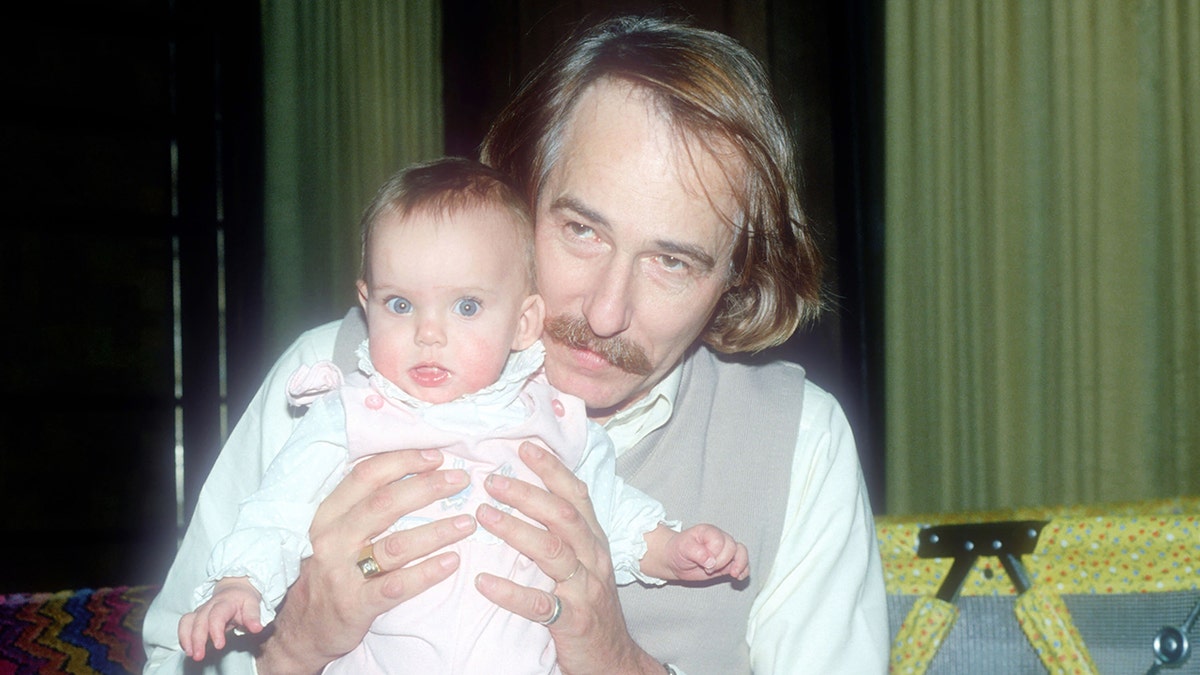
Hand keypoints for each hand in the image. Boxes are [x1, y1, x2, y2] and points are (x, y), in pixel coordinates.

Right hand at [179, 577, 262, 661]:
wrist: (235, 589)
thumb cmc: (244, 599)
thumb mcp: (253, 604)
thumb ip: (253, 616)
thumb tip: (257, 628)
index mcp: (225, 602)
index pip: (217, 615)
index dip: (216, 630)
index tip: (219, 646)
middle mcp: (210, 605)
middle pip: (200, 620)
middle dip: (197, 639)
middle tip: (199, 656)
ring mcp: (201, 610)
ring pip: (188, 621)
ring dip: (186, 638)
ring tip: (190, 653)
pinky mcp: (195, 616)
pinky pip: (184, 624)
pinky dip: (183, 636)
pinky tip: (188, 649)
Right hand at [256, 449, 474, 673]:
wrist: (302, 628)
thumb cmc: (329, 571)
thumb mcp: (334, 532)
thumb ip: (362, 505)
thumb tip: (411, 471)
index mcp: (328, 515)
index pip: (366, 476)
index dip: (403, 462)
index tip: (436, 457)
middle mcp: (332, 540)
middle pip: (384, 504)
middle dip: (427, 487)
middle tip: (460, 481)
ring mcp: (342, 573)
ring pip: (396, 545)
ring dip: (437, 531)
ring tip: (467, 523)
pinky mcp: (356, 604)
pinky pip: (397, 585)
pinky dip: (427, 573)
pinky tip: (452, 562)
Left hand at [473, 442, 663, 674]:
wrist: (612, 659)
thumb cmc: (589, 604)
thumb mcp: (585, 562)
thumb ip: (563, 532)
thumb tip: (526, 496)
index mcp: (594, 541)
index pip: (576, 495)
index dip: (552, 469)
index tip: (524, 447)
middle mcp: (593, 559)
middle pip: (563, 516)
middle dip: (527, 494)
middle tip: (491, 481)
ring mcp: (585, 590)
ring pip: (553, 552)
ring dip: (515, 531)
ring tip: (482, 516)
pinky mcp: (573, 622)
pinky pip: (540, 604)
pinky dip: (510, 592)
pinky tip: (483, 582)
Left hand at [665, 524, 749, 581]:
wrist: (675, 560)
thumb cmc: (678, 550)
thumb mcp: (683, 548)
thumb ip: (696, 552)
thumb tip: (711, 561)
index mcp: (709, 532)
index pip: (720, 541)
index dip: (714, 555)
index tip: (703, 563)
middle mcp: (720, 539)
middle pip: (732, 547)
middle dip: (722, 562)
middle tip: (708, 569)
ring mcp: (725, 551)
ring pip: (741, 552)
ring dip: (740, 564)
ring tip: (733, 573)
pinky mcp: (727, 563)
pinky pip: (743, 563)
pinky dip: (744, 570)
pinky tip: (738, 576)